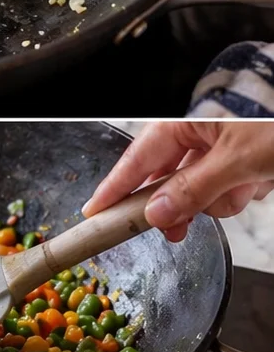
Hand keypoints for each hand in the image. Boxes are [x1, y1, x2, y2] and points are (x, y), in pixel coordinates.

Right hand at [82, 121, 273, 242]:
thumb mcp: (237, 161)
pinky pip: (227, 188)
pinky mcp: (243, 159)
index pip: (137, 159)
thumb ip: (191, 191)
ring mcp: (222, 146)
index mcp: (187, 122)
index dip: (114, 188)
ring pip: (201, 189)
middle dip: (182, 205)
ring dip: (221, 199)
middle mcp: (200, 133)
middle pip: (168, 180)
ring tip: (248, 187)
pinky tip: (260, 182)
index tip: (94, 212)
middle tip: (177, 230)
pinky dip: (241, 192)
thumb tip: (156, 214)